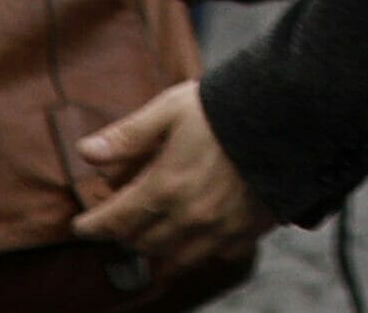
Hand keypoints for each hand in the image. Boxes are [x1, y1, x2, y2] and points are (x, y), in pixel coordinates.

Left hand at [70, 81, 270, 274]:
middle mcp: (189, 217)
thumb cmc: (224, 107)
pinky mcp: (247, 231)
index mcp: (165, 187)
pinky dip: (198, 254)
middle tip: (116, 225)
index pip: (116, 220)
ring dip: (156, 251)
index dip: (92, 226)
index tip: (80, 226)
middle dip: (123, 235)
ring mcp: (220, 229)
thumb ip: (127, 136)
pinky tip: (195, 241)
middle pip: (142, 242)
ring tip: (148, 240)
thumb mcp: (169, 110)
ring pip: (175, 259)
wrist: (287, 114)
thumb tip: (86, 152)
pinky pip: (215, 257)